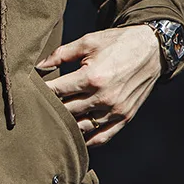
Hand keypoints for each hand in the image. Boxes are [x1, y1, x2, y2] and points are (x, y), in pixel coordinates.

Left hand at [36, 25, 160, 146]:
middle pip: (66, 111)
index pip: (57, 91)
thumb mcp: (88, 41)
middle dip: (50, 109)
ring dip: (66, 126)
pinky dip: (87, 141)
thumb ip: (61, 54)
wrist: (153, 48)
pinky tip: (74, 138)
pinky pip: (102, 137)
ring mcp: (115, 110)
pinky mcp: (124, 117)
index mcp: (92, 77)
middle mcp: (104, 97)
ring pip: (81, 127)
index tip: (30, 92)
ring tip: (52, 122)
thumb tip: (38, 66)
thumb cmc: (118, 43)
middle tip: (37, 108)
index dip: (42, 92)